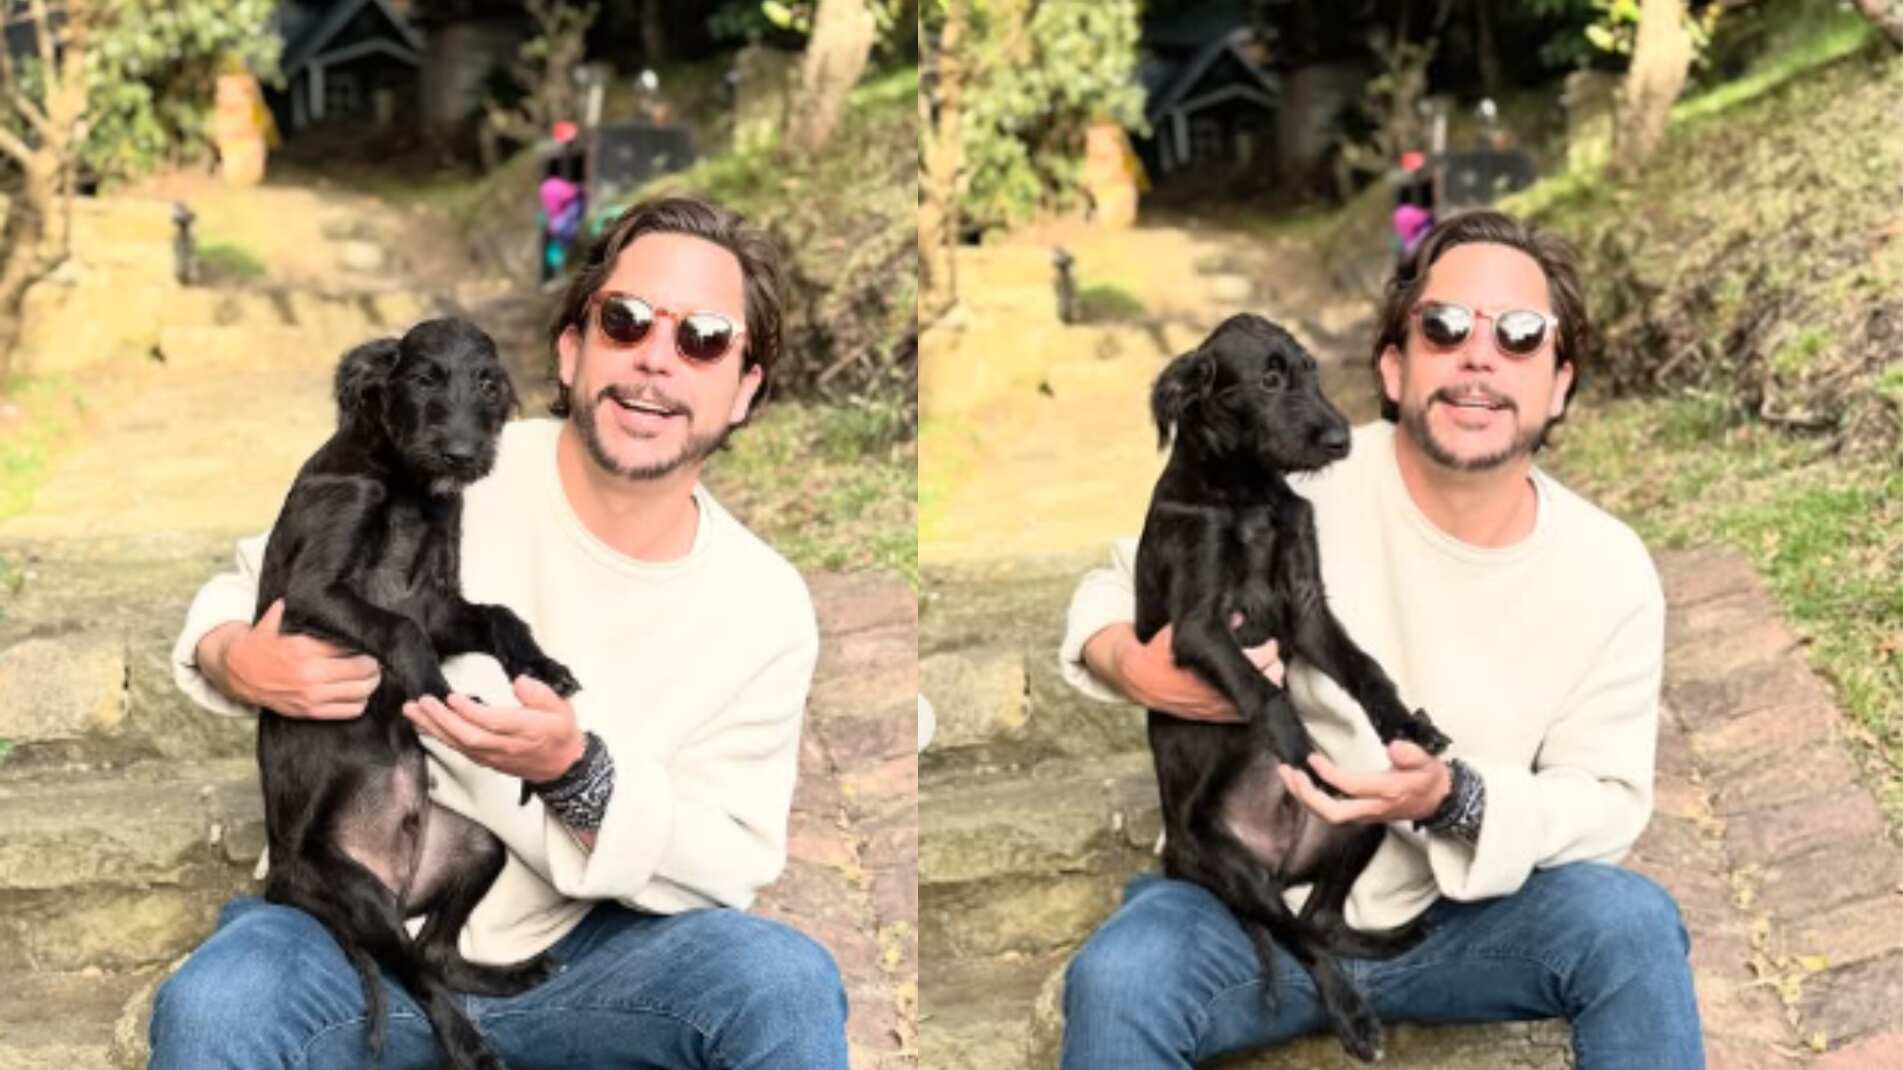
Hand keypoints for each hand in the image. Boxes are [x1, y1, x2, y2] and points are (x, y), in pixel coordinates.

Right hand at [216, 599, 379, 718]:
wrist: (237, 673)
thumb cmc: (260, 644)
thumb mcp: (274, 620)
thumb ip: (295, 607)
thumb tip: (315, 588)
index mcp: (304, 648)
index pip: (350, 645)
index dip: (363, 643)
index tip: (368, 640)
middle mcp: (310, 673)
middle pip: (362, 669)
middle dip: (373, 662)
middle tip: (374, 657)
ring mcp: (311, 695)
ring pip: (361, 691)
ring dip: (371, 682)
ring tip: (370, 673)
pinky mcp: (311, 711)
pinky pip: (350, 710)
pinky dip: (360, 701)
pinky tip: (357, 691)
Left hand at [403, 675, 585, 781]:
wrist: (563, 767)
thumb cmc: (560, 734)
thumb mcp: (561, 708)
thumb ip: (540, 694)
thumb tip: (520, 682)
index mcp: (525, 731)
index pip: (492, 723)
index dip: (469, 712)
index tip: (452, 697)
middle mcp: (505, 746)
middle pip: (467, 736)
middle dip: (441, 720)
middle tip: (422, 702)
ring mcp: (492, 756)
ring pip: (458, 744)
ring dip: (433, 728)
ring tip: (412, 711)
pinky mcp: (485, 759)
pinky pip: (458, 749)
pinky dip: (439, 736)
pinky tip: (425, 725)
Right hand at [1108, 620, 1282, 722]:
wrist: (1140, 678)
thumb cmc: (1160, 652)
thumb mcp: (1180, 631)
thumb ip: (1211, 624)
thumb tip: (1239, 616)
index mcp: (1216, 668)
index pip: (1260, 659)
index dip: (1269, 649)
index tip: (1269, 642)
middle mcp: (1220, 692)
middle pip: (1268, 680)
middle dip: (1273, 666)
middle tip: (1270, 655)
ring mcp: (1218, 708)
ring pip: (1259, 699)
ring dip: (1266, 683)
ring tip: (1264, 671)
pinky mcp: (1214, 717)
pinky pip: (1245, 714)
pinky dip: (1252, 701)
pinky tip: (1251, 689)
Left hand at [1279, 741, 1452, 824]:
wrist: (1439, 802)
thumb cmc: (1429, 779)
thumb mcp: (1428, 762)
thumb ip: (1412, 754)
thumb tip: (1394, 747)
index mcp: (1388, 792)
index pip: (1351, 787)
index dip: (1328, 775)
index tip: (1312, 759)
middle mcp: (1373, 808)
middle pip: (1333, 813)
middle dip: (1307, 795)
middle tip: (1289, 772)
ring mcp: (1366, 815)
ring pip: (1329, 816)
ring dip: (1304, 798)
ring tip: (1288, 776)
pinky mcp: (1361, 815)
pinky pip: (1332, 813)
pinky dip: (1312, 801)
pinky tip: (1302, 785)